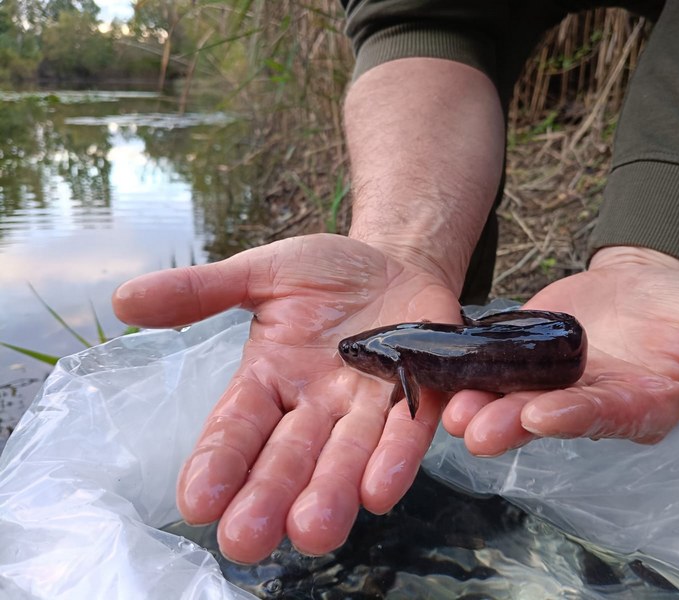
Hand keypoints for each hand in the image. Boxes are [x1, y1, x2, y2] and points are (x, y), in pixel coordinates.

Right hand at [113, 233, 460, 561]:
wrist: (395, 261)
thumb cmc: (327, 274)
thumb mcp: (263, 273)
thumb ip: (202, 291)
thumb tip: (124, 299)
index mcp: (270, 379)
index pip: (237, 427)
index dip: (217, 462)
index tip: (194, 503)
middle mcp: (314, 405)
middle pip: (288, 457)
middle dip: (268, 496)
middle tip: (246, 540)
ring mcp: (367, 405)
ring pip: (346, 456)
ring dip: (330, 493)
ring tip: (312, 531)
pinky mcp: (418, 394)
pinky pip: (406, 430)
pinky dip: (394, 458)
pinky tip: (380, 491)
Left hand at [443, 247, 678, 455]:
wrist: (646, 282)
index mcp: (636, 406)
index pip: (604, 417)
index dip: (574, 417)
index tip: (540, 415)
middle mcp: (588, 405)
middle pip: (545, 418)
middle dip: (508, 424)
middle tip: (472, 430)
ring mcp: (552, 383)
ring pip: (510, 398)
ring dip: (478, 404)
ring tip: (446, 409)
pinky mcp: (524, 358)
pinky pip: (493, 366)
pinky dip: (468, 370)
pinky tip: (437, 369)